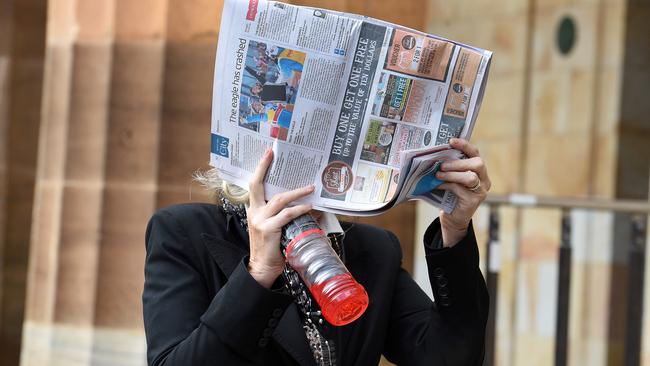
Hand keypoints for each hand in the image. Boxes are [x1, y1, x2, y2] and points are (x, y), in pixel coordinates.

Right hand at [247, 149, 314, 287]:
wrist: (262, 269)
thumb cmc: (271, 248)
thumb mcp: (274, 227)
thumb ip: (284, 215)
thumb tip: (308, 204)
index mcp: (254, 210)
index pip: (254, 185)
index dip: (259, 168)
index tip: (267, 153)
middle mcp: (254, 212)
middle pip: (258, 185)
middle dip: (264, 167)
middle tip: (273, 153)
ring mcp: (260, 220)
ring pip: (278, 199)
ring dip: (296, 193)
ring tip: (310, 188)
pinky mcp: (268, 229)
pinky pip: (286, 215)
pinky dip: (299, 209)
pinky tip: (309, 207)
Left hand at [435, 138, 490, 246]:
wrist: (452, 218)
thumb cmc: (450, 195)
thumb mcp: (451, 178)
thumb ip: (449, 167)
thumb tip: (434, 154)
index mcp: (479, 170)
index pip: (475, 153)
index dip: (464, 145)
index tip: (451, 141)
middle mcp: (484, 179)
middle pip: (478, 163)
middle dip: (458, 162)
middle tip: (442, 165)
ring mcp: (481, 191)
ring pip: (470, 177)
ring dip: (452, 174)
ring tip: (438, 174)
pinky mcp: (473, 201)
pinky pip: (461, 189)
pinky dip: (447, 185)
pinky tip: (438, 185)